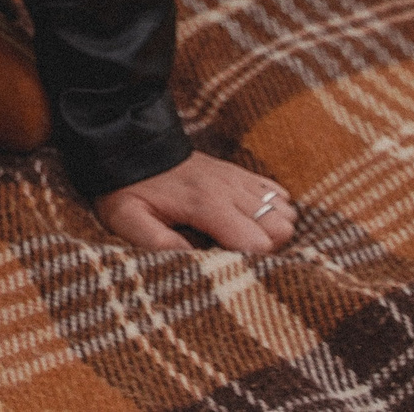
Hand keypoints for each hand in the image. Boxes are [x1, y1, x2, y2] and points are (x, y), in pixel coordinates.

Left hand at [96, 151, 295, 255]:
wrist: (131, 149)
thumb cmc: (129, 189)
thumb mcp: (127, 219)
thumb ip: (157, 242)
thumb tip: (194, 263)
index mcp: (205, 203)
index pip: (256, 241)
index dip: (249, 262)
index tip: (228, 265)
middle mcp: (229, 188)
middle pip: (280, 229)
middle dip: (267, 250)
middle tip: (235, 254)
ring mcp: (238, 178)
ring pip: (286, 213)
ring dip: (272, 231)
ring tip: (242, 239)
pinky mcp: (241, 174)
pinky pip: (279, 195)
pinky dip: (275, 212)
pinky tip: (250, 221)